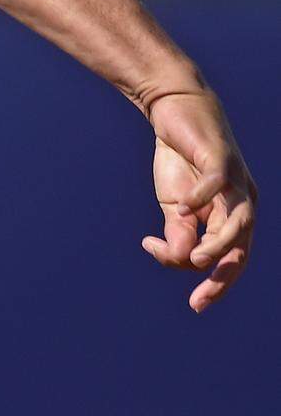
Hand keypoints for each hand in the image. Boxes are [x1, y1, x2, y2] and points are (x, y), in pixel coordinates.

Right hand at [141, 90, 256, 311]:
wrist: (172, 111)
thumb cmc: (179, 160)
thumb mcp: (175, 204)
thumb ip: (179, 233)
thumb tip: (181, 259)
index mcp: (234, 215)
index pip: (234, 258)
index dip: (219, 284)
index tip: (196, 305)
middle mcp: (243, 200)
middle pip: (243, 246)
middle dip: (224, 274)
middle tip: (199, 295)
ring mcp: (234, 178)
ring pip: (239, 220)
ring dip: (221, 243)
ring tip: (196, 258)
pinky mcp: (219, 156)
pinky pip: (217, 182)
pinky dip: (201, 198)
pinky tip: (181, 208)